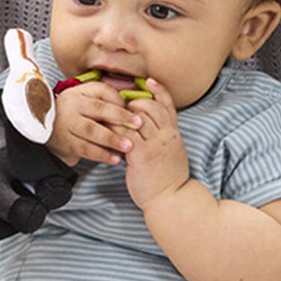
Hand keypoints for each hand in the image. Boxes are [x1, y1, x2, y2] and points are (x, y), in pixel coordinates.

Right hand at [46, 81, 145, 166]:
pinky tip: (115, 158)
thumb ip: (105, 99)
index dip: (119, 100)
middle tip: (138, 124)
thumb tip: (129, 104)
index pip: (101, 91)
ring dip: (112, 139)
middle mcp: (72, 106)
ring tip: (128, 145)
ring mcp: (68, 124)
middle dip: (120, 117)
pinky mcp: (67, 143)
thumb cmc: (74, 113)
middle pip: (98, 109)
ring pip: (91, 131)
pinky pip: (86, 149)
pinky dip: (102, 155)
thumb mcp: (85, 98)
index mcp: (79, 92)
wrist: (46, 127)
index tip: (135, 110)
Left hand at [120, 77, 189, 210]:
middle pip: (150, 106)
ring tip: (110, 112)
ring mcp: (155, 145)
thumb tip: (149, 126)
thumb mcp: (171, 152)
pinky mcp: (141, 156)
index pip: (168, 105)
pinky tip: (107, 126)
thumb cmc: (168, 178)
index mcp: (173, 134)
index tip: (148, 80)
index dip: (159, 90)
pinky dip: (116, 128)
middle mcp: (166, 136)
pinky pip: (126, 135)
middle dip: (134, 100)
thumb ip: (162, 137)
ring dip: (122, 112)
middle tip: (121, 102)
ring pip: (137, 118)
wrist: (171, 199)